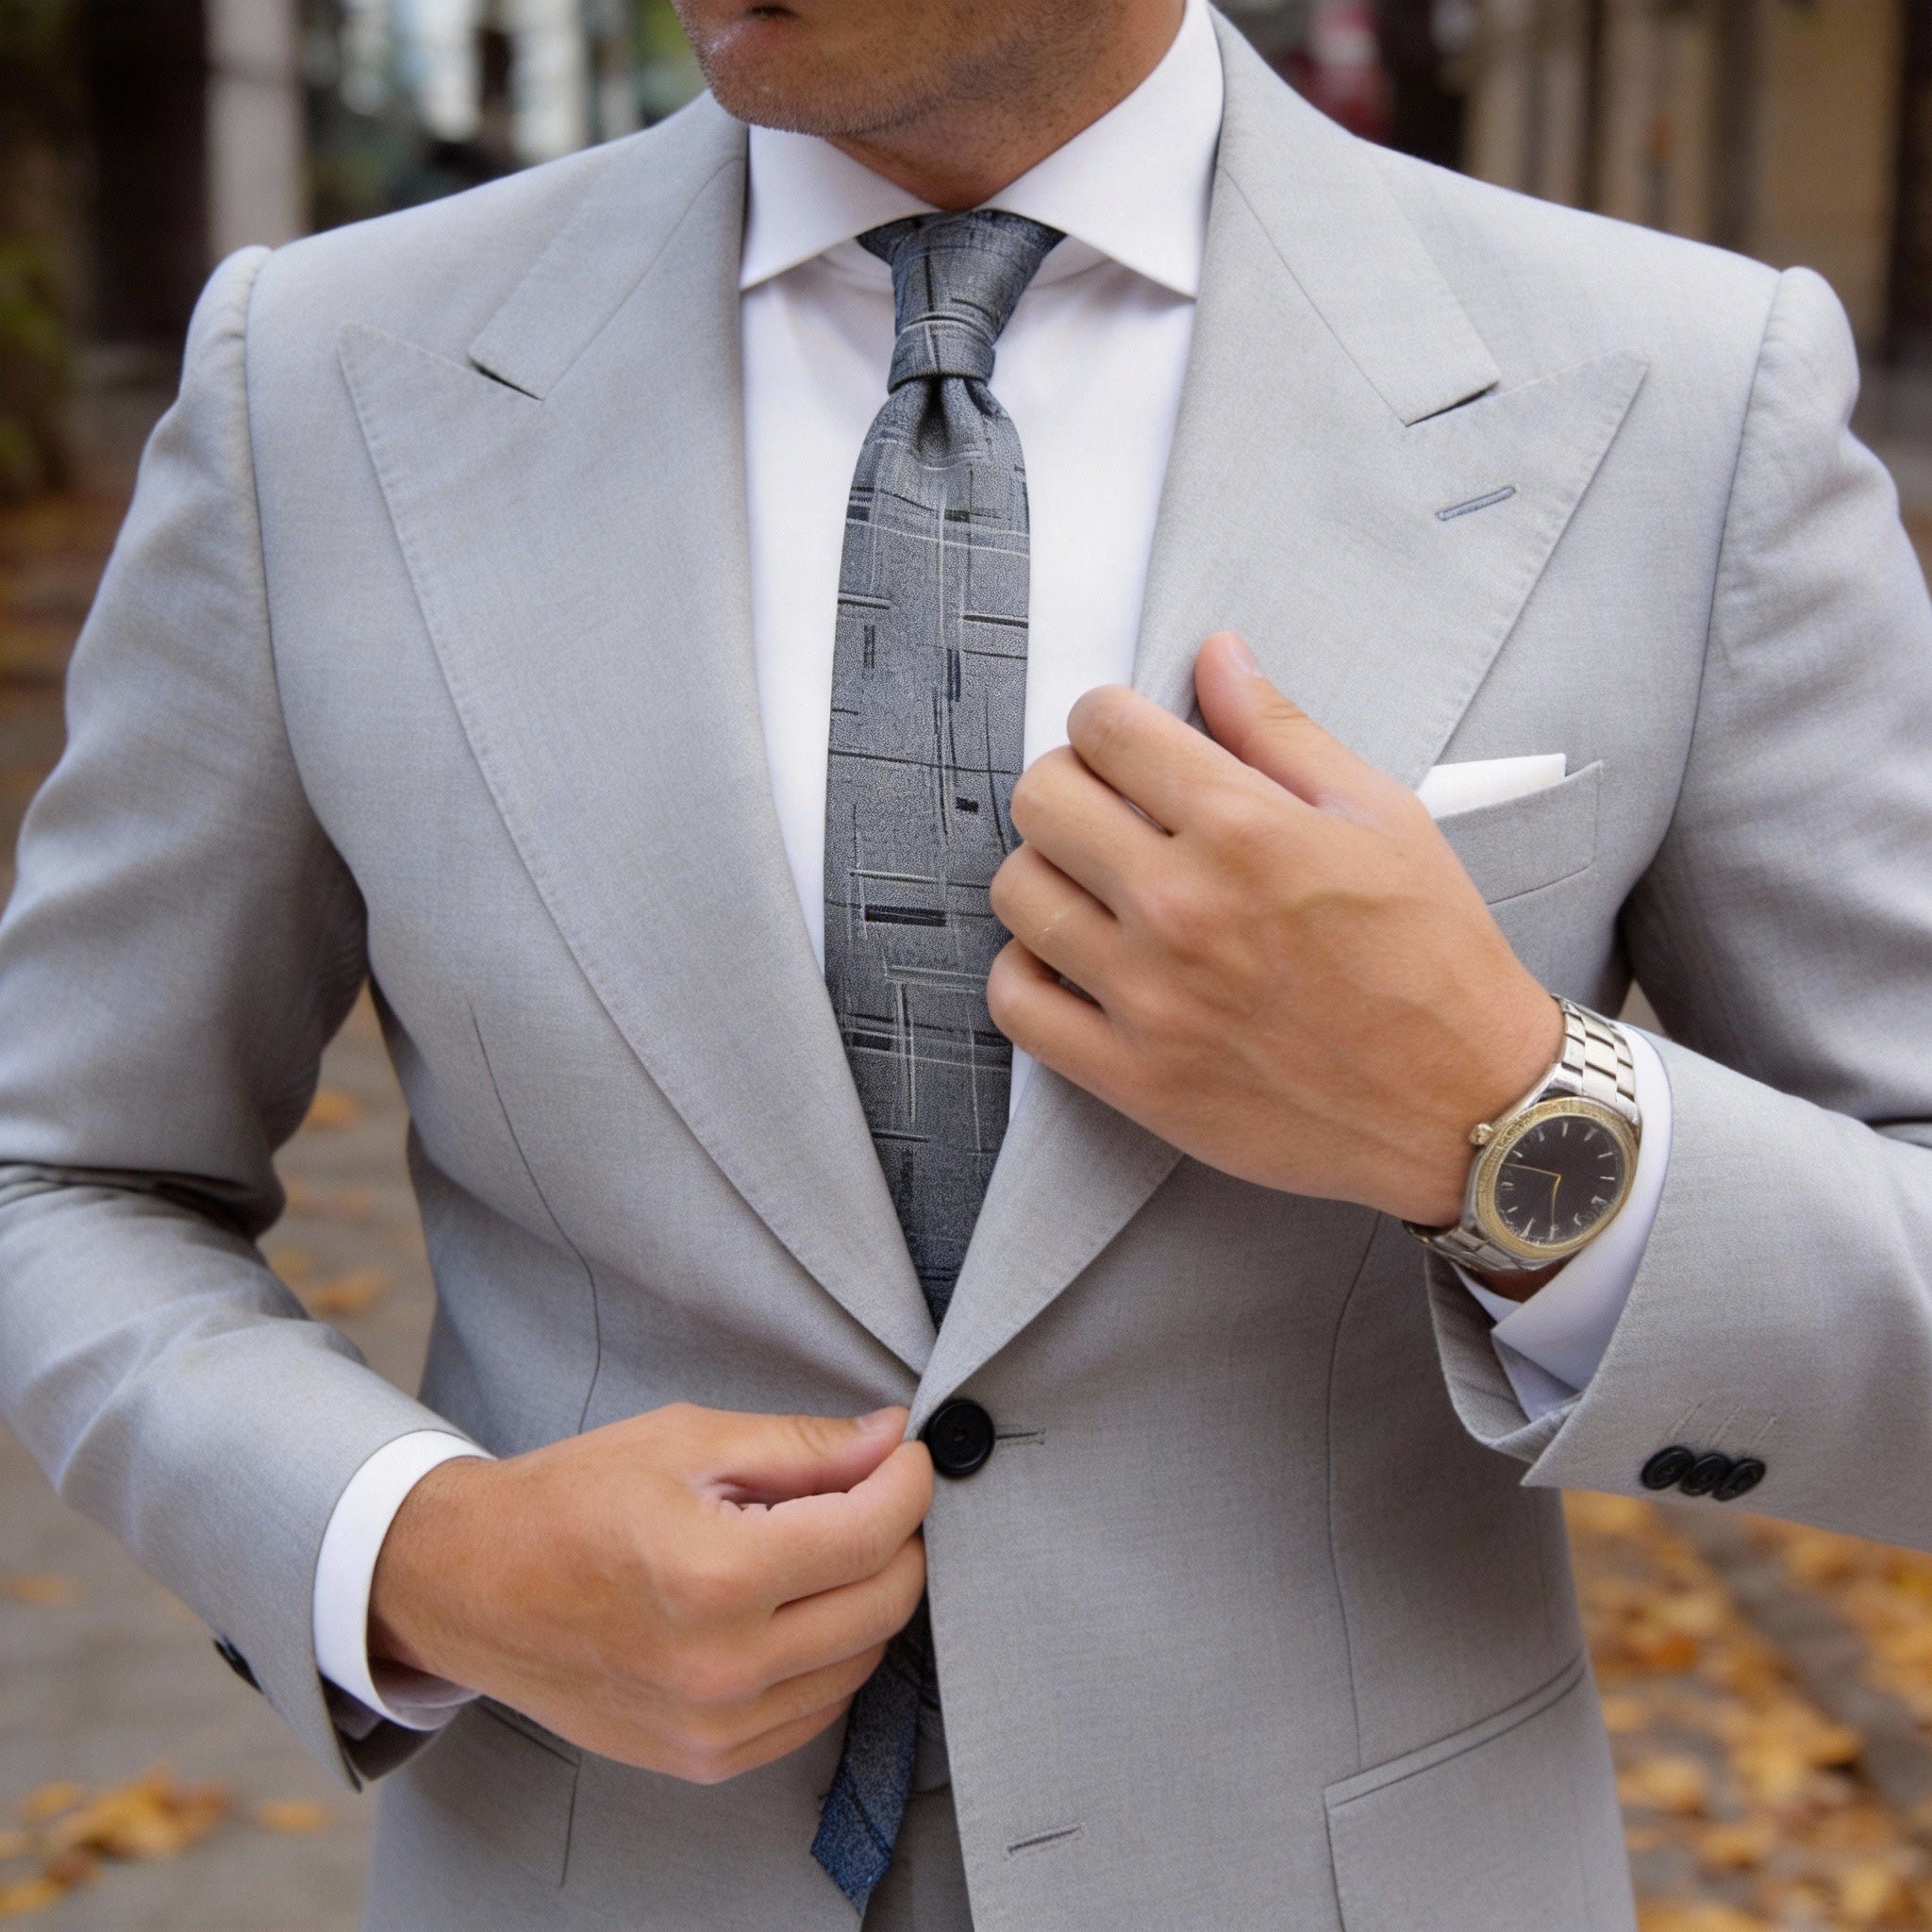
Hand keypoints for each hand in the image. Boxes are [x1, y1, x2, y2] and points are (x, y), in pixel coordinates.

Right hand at [367, 1404, 931, 1783]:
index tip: (907, 1453)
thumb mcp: (687, 1442)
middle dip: (900, 1536)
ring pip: (862, 1661)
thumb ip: (803, 1445)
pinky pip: (817, 1710)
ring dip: (869, 1595)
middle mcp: (723, 1668)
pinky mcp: (706, 1760)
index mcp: (716, 1576)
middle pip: (884, 1603)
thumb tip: (890, 1437)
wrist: (473, 1586)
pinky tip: (797, 1604)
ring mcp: (715, 1727)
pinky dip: (831, 1653)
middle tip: (877, 1490)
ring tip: (828, 1543)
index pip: (871, 1533)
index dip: (907, 1481)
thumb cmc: (570, 1500)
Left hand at [986, 631, 1561, 1228]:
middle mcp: (1183, 907)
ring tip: (1096, 886)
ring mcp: (1150, 997)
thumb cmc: (1433, 958)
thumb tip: (1217, 656)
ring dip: (1048, 873)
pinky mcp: (1134, 1077)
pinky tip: (1073, 960)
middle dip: (1069, 784)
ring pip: (1019, 893)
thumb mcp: (1382, 816)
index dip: (1109, 720)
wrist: (1464, 1105)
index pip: (1105, 728)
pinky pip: (1016, 1004)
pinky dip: (1028, 972)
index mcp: (1245, 829)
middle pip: (1042, 799)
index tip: (1126, 741)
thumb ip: (1282, 730)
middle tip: (1108, 809)